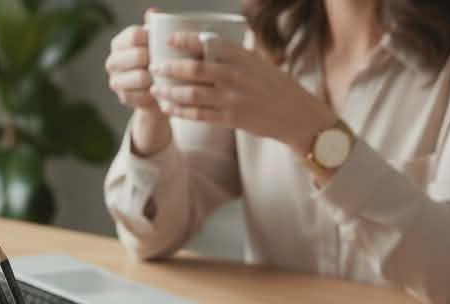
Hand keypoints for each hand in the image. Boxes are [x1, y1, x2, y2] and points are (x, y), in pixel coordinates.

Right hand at [104, 21, 171, 156]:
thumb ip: (154, 27)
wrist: (157, 89)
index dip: (151, 39)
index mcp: (119, 43)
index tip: (166, 42)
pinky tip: (161, 89)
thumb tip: (152, 12)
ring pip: (140, 76)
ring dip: (156, 77)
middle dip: (155, 59)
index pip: (134, 35)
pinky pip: (142, 95)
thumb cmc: (159, 60)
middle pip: (137, 55)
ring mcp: (115, 81)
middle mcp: (113, 61)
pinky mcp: (123, 98)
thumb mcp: (157, 43)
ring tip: (166, 76)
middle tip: (169, 62)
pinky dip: (154, 93)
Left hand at [151, 32, 336, 155]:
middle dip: (169, 68)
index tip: (169, 39)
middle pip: (194, 70)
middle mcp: (235, 75)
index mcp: (240, 56)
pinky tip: (168, 107)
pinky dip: (180, 111)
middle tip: (154, 66)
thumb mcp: (254, 62)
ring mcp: (232, 98)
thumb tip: (204, 43)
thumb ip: (231, 55)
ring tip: (155, 88)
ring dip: (169, 91)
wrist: (294, 113)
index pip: (208, 43)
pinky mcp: (231, 118)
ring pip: (191, 94)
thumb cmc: (273, 85)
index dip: (185, 40)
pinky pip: (198, 115)